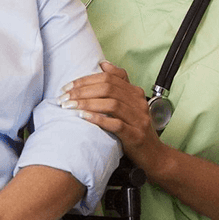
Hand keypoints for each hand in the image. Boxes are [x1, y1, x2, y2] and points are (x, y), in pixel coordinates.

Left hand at [60, 62, 169, 176]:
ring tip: (70, 107)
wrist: (154, 155)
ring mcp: (139, 119)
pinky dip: (98, 119)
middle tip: (64, 97)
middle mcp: (138, 102)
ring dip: (87, 104)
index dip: (85, 80)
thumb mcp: (129, 104)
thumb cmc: (136, 129)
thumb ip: (118, 84)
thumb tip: (103, 64)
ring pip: (111, 104)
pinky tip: (84, 117)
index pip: (108, 78)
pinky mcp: (136, 135)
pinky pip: (116, 124)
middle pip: (108, 88)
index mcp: (135, 92)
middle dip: (82, 91)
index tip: (67, 87)